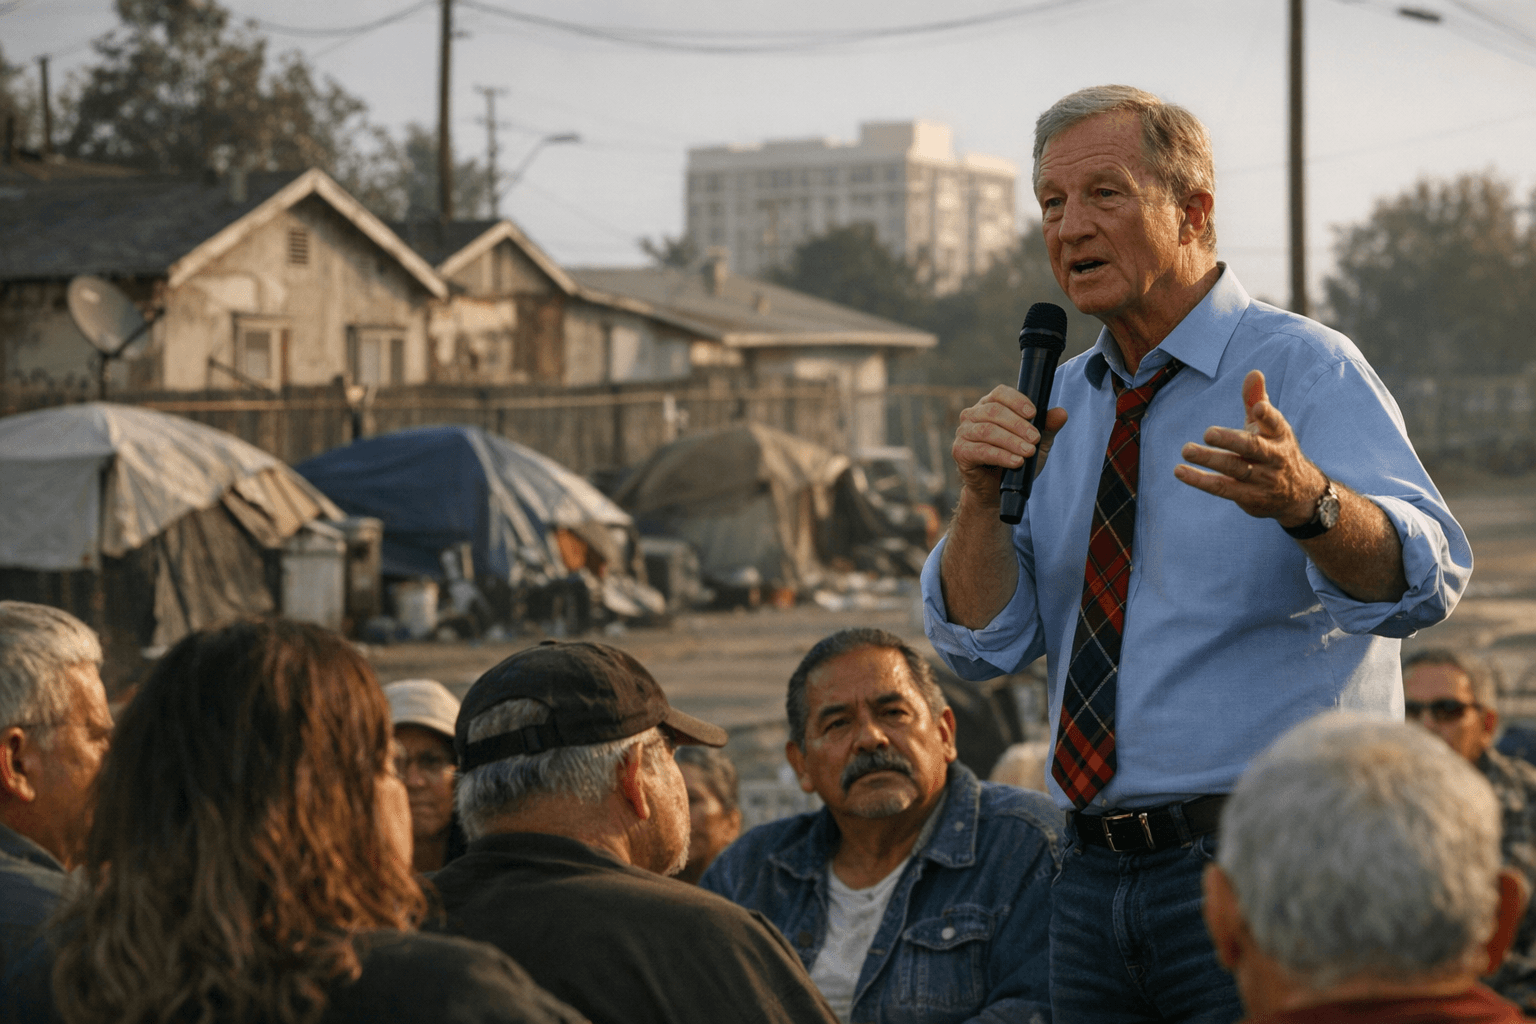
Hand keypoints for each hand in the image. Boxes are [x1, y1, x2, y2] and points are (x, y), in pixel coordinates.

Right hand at [951, 386, 1068, 507]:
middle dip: (1018, 425)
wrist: (997, 490)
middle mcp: (973, 415)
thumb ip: (1047, 427)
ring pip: (987, 430)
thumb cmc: (1015, 460)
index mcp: (989, 405)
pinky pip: (980, 450)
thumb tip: (1061, 413)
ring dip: (1011, 441)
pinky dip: (1001, 456)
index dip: (1017, 401)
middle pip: (994, 411)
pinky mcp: (960, 452)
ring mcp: (964, 433)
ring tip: (1028, 452)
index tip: (1034, 414)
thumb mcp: (1036, 443)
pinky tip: (1016, 462)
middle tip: (1035, 439)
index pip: (1000, 393)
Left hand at [1174, 370, 1326, 525]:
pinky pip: (1223, 488)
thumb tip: (1253, 372)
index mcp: (1280, 435)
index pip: (1275, 423)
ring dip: (1210, 459)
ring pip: (1235, 468)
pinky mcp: (1248, 497)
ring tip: (1186, 449)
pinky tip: (1180, 471)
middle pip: (1253, 448)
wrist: (1298, 495)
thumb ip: (1257, 399)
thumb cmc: (1275, 450)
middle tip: (1208, 433)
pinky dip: (1200, 481)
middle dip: (1231, 440)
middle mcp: (1274, 457)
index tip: (1258, 408)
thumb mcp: (1270, 426)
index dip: (1267, 416)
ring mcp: (1262, 479)